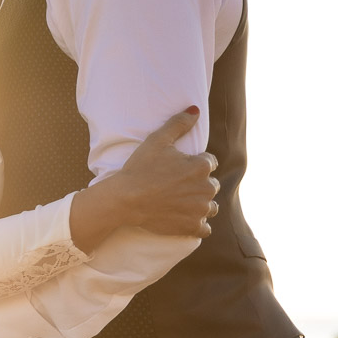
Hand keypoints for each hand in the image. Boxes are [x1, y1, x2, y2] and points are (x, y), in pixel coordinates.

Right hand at [115, 106, 219, 237]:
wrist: (126, 199)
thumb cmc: (140, 168)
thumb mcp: (157, 140)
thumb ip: (179, 124)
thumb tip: (195, 109)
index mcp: (201, 166)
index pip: (209, 162)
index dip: (194, 164)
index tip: (178, 169)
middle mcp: (206, 188)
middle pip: (211, 185)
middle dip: (198, 184)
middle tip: (176, 186)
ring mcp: (200, 209)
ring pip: (210, 206)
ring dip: (200, 204)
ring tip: (179, 202)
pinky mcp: (193, 227)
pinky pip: (205, 227)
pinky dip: (197, 224)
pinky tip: (184, 218)